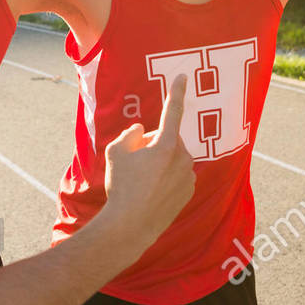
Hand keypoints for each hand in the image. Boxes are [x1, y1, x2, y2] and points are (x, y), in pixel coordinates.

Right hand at [100, 75, 195, 252]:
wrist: (131, 226)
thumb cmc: (122, 187)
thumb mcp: (116, 153)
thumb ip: (129, 135)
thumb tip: (141, 131)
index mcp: (167, 144)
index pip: (173, 111)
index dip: (177, 92)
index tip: (183, 77)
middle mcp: (183, 158)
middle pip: (166, 140)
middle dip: (153, 145)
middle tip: (134, 163)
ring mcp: (188, 176)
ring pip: (172, 159)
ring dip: (159, 163)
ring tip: (140, 182)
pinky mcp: (189, 192)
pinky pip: (176, 176)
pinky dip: (165, 179)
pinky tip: (151, 193)